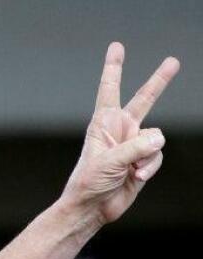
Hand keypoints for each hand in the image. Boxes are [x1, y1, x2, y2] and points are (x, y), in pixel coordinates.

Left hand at [60, 43, 178, 226]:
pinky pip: (157, 157)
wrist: (92, 208)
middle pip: (144, 99)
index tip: (116, 48)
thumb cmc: (89, 183)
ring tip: (129, 171)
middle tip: (173, 61)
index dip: (113, 69)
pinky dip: (149, 169)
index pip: (109, 90)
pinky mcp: (143, 160)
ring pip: (156, 139)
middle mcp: (120, 129)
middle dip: (159, 81)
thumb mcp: (109, 162)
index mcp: (103, 124)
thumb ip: (135, 148)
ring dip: (145, 158)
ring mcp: (133, 144)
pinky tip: (135, 178)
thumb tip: (158, 140)